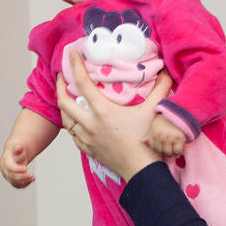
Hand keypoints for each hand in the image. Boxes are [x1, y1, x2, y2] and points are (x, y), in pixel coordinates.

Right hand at [0, 141, 35, 187]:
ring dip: (24, 181)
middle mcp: (5, 170)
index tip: (25, 169)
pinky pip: (17, 185)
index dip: (17, 169)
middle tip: (31, 175)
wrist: (14, 154)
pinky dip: (25, 184)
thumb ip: (18, 148)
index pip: (9, 167)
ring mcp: (8, 176)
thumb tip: (19, 147)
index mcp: (5, 161)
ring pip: (14, 182)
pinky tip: (31, 180)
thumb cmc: (16, 150)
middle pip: (12, 176)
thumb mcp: (17, 147)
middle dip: (22, 177)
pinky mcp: (12, 180)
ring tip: (33, 177)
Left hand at [57, 53, 171, 181]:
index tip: (70, 54)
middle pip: (64, 102)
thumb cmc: (147, 142)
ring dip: (63, 107)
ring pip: (66, 120)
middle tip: (61, 77)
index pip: (82, 83)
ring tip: (67, 97)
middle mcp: (90, 124)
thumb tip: (166, 72)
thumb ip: (161, 89)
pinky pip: (73, 135)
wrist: (142, 171)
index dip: (74, 66)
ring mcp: (87, 139)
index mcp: (103, 111)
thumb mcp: (154, 112)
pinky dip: (72, 125)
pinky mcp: (89, 150)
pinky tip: (76, 121)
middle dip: (59, 87)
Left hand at [147, 113, 185, 156]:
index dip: (158, 150)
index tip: (162, 148)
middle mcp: (161, 136)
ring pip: (169, 153)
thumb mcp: (155, 125)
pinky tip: (178, 149)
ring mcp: (170, 137)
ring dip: (171, 154)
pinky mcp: (179, 138)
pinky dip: (178, 152)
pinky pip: (177, 151)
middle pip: (161, 152)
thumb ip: (148, 134)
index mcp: (154, 133)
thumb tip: (141, 141)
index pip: (154, 148)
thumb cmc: (164, 120)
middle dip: (165, 153)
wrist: (178, 112)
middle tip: (169, 151)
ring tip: (173, 151)